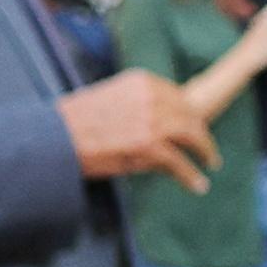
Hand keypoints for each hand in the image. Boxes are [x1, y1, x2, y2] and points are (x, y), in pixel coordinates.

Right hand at [61, 70, 221, 191]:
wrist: (56, 138)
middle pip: (190, 113)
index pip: (177, 95)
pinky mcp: (149, 147)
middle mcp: (152, 96)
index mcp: (141, 81)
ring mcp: (152, 121)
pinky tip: (198, 185)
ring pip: (193, 135)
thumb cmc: (74, 122)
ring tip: (210, 163)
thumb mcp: (110, 97)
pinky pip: (180, 163)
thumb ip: (137, 103)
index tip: (194, 124)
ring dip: (205, 151)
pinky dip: (191, 176)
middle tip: (206, 148)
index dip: (188, 113)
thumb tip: (156, 122)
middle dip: (201, 132)